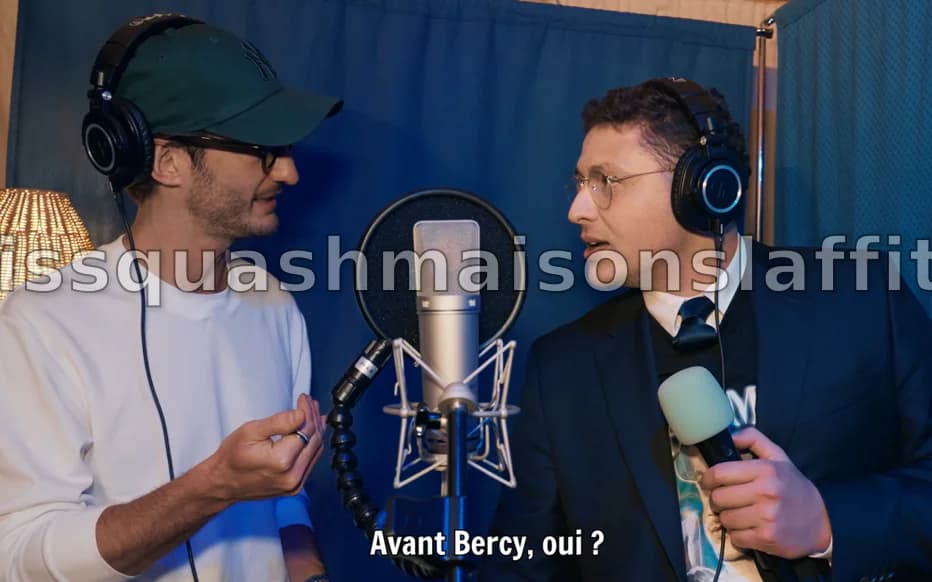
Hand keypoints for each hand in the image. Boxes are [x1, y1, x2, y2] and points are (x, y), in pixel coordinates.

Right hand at [206, 394, 326, 502]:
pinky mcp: (295, 487)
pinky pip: (311, 462)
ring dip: (316, 430)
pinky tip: (311, 432)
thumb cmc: (232, 457)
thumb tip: (302, 414)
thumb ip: (279, 422)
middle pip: (314, 440)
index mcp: (282, 460)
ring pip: (316, 451)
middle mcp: (292, 475)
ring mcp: (295, 484)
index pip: (306, 429)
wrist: (222, 483)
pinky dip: (312, 445)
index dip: (307, 410)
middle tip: (309, 402)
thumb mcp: (251, 431)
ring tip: (313, 413)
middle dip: (313, 417)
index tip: (304, 398)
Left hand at [699, 427, 831, 558]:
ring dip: (727, 517)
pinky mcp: (766, 538)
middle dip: (717, 499)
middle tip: (725, 499)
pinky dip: (737, 534)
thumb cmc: (794, 487)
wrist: (823, 521)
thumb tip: (730, 437)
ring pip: (725, 518)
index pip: (719, 473)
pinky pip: (735, 537)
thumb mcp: (778, 457)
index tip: (708, 482)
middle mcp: (765, 493)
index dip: (707, 478)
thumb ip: (753, 439)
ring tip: (738, 513)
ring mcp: (766, 518)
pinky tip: (748, 528)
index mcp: (765, 470)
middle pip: (718, 498)